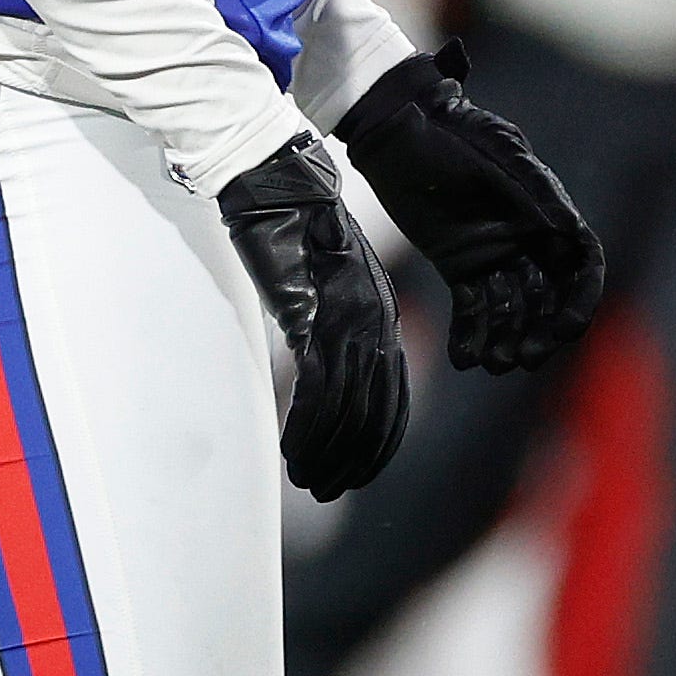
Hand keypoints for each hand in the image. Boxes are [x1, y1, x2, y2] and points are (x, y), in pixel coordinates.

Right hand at [216, 136, 408, 499]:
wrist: (281, 184)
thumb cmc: (297, 229)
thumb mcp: (329, 283)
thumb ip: (335, 325)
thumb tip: (324, 371)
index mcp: (382, 313)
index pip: (395, 396)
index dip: (378, 442)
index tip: (357, 474)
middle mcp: (374, 321)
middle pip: (375, 411)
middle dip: (353, 459)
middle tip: (326, 490)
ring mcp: (346, 320)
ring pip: (347, 408)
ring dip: (326, 451)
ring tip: (304, 479)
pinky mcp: (313, 317)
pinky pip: (317, 389)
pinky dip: (306, 428)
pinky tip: (292, 450)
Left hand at [336, 45, 607, 374]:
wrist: (405, 128)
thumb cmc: (459, 133)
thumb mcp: (502, 157)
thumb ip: (535, 194)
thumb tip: (567, 232)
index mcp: (546, 214)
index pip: (579, 267)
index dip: (579, 301)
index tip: (566, 330)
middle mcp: (525, 239)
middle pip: (546, 298)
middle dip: (539, 332)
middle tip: (521, 357)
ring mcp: (492, 253)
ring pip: (509, 309)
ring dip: (505, 338)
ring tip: (492, 362)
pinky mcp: (458, 263)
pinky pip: (471, 306)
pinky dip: (470, 334)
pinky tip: (464, 357)